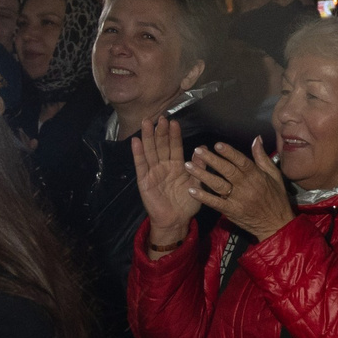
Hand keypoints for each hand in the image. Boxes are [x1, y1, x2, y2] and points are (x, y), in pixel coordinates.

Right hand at [129, 114, 202, 249]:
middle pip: (161, 145)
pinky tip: (135, 141)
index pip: (175, 146)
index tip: (174, 121)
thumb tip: (202, 148)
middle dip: (160, 131)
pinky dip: (137, 153)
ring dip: (148, 137)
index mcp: (177, 166)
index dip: (174, 134)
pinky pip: (141, 165)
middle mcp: (164, 166)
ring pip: (150, 151)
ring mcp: (153, 172)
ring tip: (146, 123)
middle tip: (160, 117)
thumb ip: (199, 167)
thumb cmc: (187, 204)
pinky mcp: (144, 180)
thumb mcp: (197, 184)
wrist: (176, 221)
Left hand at [188, 139, 295, 239]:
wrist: (276, 224)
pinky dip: (204, 197)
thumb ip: (262, 157)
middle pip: (227, 170)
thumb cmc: (276, 198)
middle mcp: (246, 186)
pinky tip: (192, 190)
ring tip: (189, 166)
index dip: (229, 152)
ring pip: (218, 184)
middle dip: (211, 159)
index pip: (241, 161)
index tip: (217, 145)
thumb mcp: (274, 175)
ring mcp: (238, 199)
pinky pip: (216, 203)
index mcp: (257, 175)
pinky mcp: (232, 211)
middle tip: (197, 150)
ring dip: (202, 175)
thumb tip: (257, 139)